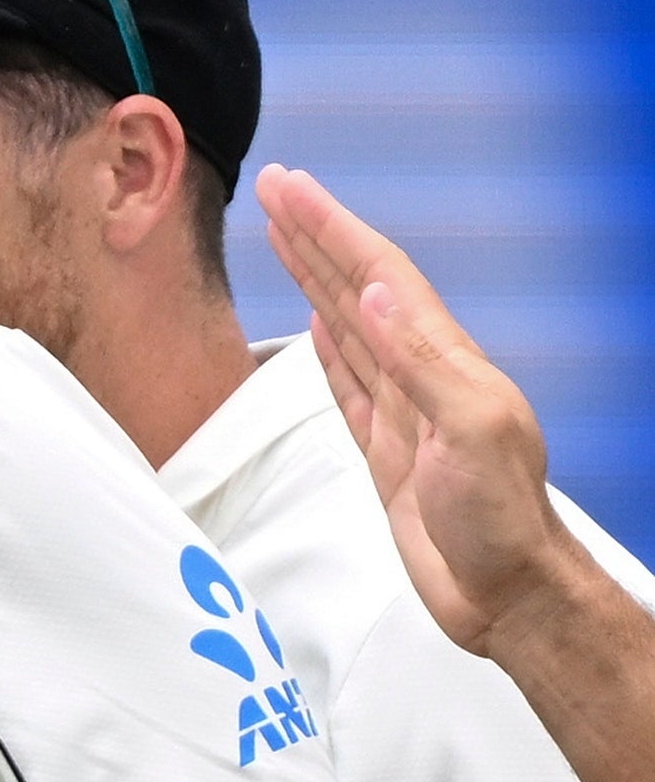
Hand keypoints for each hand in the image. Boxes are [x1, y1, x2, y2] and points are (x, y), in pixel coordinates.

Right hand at [256, 164, 587, 656]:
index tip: (290, 190)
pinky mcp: (387, 452)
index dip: (331, 229)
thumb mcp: (469, 431)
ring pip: (350, 328)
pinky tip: (319, 326)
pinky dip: (329, 351)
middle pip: (359, 288)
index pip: (379, 276)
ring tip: (284, 240)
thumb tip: (376, 295)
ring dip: (317, 281)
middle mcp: (423, 374)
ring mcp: (404, 412)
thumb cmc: (501, 521)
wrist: (505, 591)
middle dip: (316, 238)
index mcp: (444, 361)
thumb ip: (421, 363)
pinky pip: (350, 385)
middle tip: (275, 192)